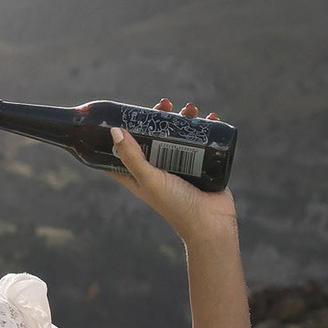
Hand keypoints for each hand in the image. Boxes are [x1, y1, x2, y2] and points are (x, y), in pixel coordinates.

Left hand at [105, 99, 237, 243]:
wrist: (210, 223)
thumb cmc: (175, 206)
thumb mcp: (149, 179)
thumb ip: (132, 156)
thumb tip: (115, 130)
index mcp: (140, 174)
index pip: (124, 151)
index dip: (122, 132)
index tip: (125, 114)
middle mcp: (159, 169)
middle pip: (155, 136)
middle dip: (160, 118)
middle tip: (165, 104)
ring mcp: (182, 167)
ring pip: (179, 136)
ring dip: (185, 119)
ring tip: (192, 109)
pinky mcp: (202, 166)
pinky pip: (202, 143)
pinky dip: (206, 128)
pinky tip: (212, 117)